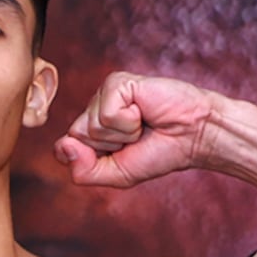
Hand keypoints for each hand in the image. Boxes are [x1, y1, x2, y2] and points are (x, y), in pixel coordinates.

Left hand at [56, 72, 227, 189]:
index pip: (63, 149)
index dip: (91, 159)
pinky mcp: (117, 82)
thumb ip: (84, 171)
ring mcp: (104, 94)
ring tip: (142, 124)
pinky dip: (128, 121)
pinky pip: (107, 114)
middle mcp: (92, 110)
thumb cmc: (158, 153)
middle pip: (76, 137)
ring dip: (122, 133)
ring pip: (91, 126)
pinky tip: (144, 112)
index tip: (121, 153)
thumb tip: (64, 145)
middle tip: (135, 137)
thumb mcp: (116, 174)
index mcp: (88, 131)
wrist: (193, 136)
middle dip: (109, 146)